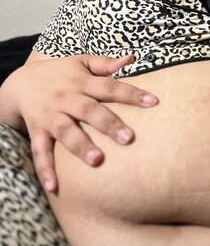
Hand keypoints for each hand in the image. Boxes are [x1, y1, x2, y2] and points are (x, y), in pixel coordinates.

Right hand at [0, 54, 157, 192]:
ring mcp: (51, 116)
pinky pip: (40, 152)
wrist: (20, 82)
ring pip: (66, 131)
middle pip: (89, 111)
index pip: (110, 87)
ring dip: (80, 146)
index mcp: (82, 82)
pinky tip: (54, 187)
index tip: (153, 102)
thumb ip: (105, 63)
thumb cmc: (60, 73)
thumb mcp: (80, 62)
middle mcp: (67, 98)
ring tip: (97, 160)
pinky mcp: (37, 132)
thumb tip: (130, 58)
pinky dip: (45, 170)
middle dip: (108, 124)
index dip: (131, 94)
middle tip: (128, 138)